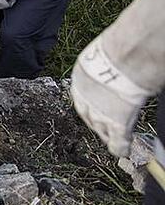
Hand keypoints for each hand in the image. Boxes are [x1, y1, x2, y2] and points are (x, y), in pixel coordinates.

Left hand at [70, 37, 152, 157]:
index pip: (82, 100)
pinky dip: (122, 148)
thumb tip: (107, 63)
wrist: (121, 59)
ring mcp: (100, 115)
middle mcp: (85, 101)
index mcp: (79, 83)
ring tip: (114, 140)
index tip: (97, 109)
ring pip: (102, 131)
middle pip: (89, 118)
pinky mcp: (116, 124)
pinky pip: (118, 143)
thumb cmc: (111, 53)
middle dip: (97, 123)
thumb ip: (100, 67)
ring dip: (108, 136)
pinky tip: (125, 151)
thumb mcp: (98, 59)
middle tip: (105, 127)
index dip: (91, 106)